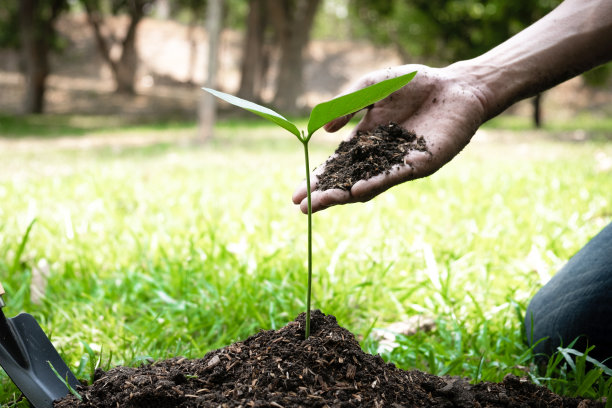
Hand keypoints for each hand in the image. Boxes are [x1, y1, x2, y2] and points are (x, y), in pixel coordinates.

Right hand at [292, 63, 489, 212]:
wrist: (455, 85)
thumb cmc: (413, 83)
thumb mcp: (371, 88)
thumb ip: (347, 105)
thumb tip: (323, 130)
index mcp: (364, 140)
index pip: (336, 166)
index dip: (317, 180)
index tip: (297, 194)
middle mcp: (379, 157)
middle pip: (346, 181)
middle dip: (324, 195)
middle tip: (303, 207)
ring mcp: (398, 163)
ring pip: (367, 185)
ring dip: (344, 195)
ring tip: (323, 203)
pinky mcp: (420, 164)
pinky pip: (394, 176)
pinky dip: (374, 183)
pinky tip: (356, 190)